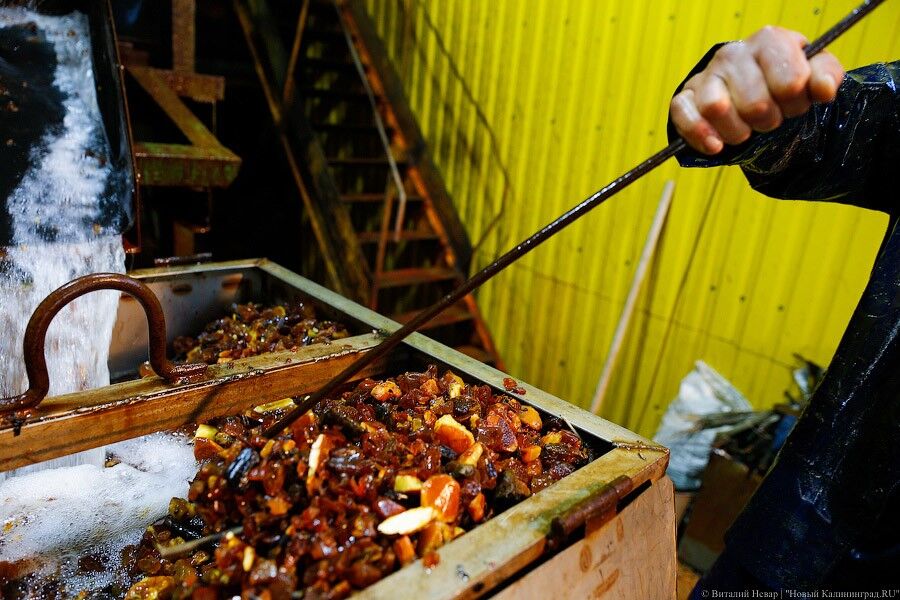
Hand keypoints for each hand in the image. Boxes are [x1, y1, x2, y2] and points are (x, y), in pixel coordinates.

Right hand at [670, 26, 844, 153]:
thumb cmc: (780, 80)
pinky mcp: (685, 96)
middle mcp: (735, 53)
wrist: (748, 85)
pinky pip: (683, 114)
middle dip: (766, 122)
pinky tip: (716, 144)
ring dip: (736, 132)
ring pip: (717, 108)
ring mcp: (707, 74)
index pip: (790, 83)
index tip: (793, 105)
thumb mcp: (811, 73)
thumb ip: (826, 76)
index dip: (795, 104)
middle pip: (754, 103)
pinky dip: (700, 135)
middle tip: (769, 120)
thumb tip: (824, 90)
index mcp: (769, 41)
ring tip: (745, 131)